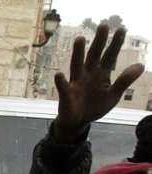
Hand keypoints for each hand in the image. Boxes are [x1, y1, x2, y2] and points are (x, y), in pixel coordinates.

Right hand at [53, 25, 144, 142]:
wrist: (78, 122)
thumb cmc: (95, 106)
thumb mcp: (113, 94)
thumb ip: (124, 80)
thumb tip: (140, 65)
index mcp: (101, 74)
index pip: (109, 56)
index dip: (115, 44)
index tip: (121, 29)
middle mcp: (88, 75)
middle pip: (94, 55)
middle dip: (99, 41)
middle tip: (103, 25)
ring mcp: (76, 84)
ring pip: (77, 65)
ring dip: (78, 53)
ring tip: (79, 39)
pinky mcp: (67, 96)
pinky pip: (63, 88)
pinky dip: (60, 82)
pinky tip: (58, 74)